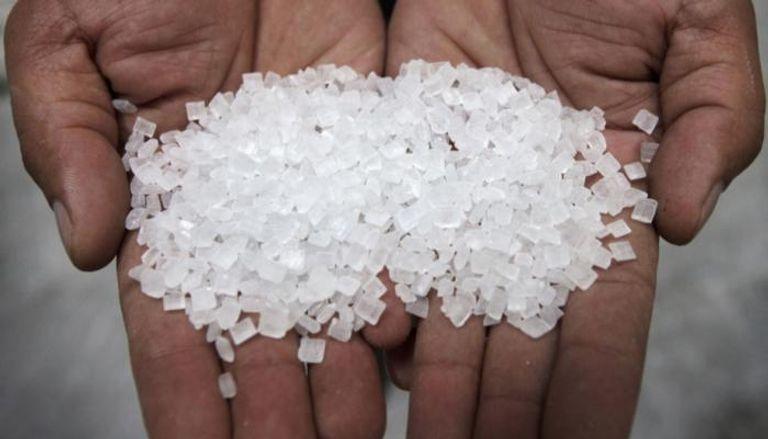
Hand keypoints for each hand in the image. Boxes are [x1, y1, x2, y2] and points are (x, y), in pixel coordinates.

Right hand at [7, 1, 411, 436]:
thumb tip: (84, 241)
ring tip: (361, 437)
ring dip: (346, 372)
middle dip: (277, 407)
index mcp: (169, 198)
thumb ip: (66, 139)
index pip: (173, 320)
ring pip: (333, 295)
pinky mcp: (372, 143)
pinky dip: (400, 282)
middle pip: (264, 329)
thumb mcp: (68, 40)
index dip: (184, 393)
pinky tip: (408, 340)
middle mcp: (248, 206)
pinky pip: (388, 225)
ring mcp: (315, 181)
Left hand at [385, 0, 763, 436]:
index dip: (594, 387)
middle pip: (515, 324)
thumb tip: (680, 223)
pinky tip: (373, 346)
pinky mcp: (402, 143)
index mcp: (605, 191)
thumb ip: (714, 122)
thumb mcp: (697, 29)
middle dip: (503, 400)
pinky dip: (381, 285)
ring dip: (439, 369)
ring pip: (448, 292)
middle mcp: (527, 203)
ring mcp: (461, 178)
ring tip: (429, 434)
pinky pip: (389, 225)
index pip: (604, 315)